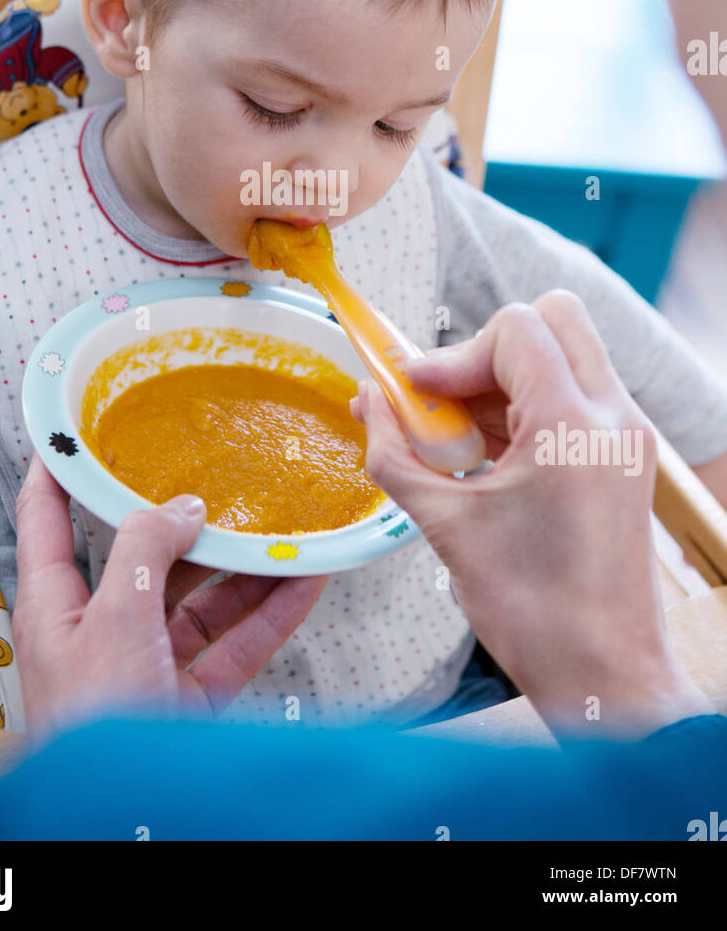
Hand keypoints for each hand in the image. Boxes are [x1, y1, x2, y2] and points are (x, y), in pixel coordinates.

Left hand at [13, 453, 326, 735]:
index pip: (47, 520)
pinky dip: (270, 614)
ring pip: (199, 599)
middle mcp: (101, 628)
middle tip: (219, 477)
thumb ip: (147, 552)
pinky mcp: (189, 695)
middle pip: (145, 557)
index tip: (76, 429)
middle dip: (186, 521)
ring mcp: (147, 662)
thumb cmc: (92, 725)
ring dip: (242, 568)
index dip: (59, 470)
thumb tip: (181, 506)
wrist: (125, 816)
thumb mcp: (114, 619)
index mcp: (56, 604)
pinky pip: (235, 643)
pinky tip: (303, 583)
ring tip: (281, 529)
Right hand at [350, 292, 712, 738]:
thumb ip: (397, 455)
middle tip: (443, 399)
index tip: (414, 391)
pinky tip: (483, 457)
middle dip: (487, 350)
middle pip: (554, 321)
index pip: (517, 330)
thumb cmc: (537, 614)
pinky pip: (573, 399)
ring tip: (454, 438)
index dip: (453, 354)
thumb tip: (369, 403)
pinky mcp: (623, 458)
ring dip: (502, 383)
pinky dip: (524, 410)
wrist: (605, 675)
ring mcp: (626, 437)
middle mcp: (613, 418)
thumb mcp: (447, 527)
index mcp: (574, 426)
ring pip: (564, 357)